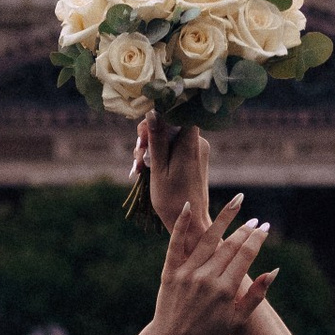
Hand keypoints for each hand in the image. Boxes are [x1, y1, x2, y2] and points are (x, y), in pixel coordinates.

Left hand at [137, 191, 275, 334]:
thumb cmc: (209, 331)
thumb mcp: (237, 318)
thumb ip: (257, 295)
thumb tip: (274, 271)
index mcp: (225, 290)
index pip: (245, 255)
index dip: (257, 238)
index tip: (265, 228)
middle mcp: (207, 279)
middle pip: (230, 245)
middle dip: (245, 229)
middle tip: (254, 220)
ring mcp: (187, 274)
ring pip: (208, 239)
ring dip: (224, 219)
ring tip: (237, 203)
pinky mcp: (170, 271)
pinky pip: (176, 243)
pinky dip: (182, 223)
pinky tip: (190, 205)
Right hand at [138, 116, 208, 233]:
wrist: (191, 222)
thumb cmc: (173, 199)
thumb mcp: (159, 170)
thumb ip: (157, 140)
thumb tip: (153, 112)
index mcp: (191, 143)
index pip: (178, 111)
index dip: (158, 115)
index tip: (142, 133)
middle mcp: (198, 142)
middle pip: (171, 124)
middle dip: (150, 136)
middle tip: (137, 158)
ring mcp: (197, 150)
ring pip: (170, 136)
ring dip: (152, 148)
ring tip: (139, 169)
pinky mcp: (194, 157)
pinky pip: (174, 147)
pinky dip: (160, 155)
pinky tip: (147, 170)